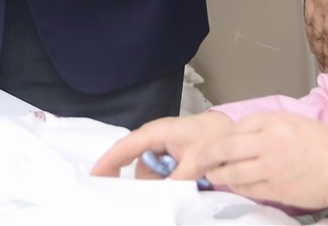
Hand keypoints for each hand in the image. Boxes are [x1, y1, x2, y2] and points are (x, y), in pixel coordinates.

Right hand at [91, 111, 233, 178]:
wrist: (233, 131)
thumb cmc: (214, 137)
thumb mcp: (197, 161)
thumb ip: (176, 178)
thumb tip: (161, 195)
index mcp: (158, 132)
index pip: (126, 146)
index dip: (109, 161)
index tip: (94, 176)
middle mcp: (154, 137)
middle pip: (136, 163)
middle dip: (143, 181)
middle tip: (157, 191)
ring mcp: (161, 146)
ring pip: (148, 171)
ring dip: (160, 182)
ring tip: (184, 179)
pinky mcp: (169, 153)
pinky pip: (158, 171)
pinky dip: (165, 180)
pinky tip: (181, 181)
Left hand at [193, 111, 327, 216]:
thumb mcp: (298, 122)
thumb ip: (271, 126)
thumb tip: (246, 134)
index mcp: (276, 122)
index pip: (238, 126)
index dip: (226, 135)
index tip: (219, 141)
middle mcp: (270, 143)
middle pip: (226, 148)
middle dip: (208, 154)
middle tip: (198, 159)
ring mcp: (271, 168)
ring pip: (232, 172)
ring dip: (218, 174)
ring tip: (212, 175)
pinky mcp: (275, 190)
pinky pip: (247, 190)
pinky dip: (237, 188)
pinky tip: (234, 186)